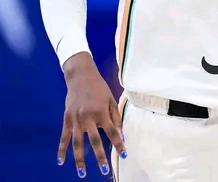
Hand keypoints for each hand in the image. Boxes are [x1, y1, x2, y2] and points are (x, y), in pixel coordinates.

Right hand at [59, 53, 125, 177]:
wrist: (80, 76)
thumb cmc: (99, 87)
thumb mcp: (111, 99)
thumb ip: (115, 116)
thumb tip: (120, 133)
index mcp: (101, 113)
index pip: (112, 132)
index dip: (119, 144)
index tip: (124, 155)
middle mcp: (88, 118)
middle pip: (95, 141)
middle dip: (100, 157)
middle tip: (105, 170)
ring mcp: (75, 120)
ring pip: (78, 144)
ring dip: (79, 160)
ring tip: (82, 173)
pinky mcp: (66, 120)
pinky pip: (64, 137)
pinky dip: (61, 150)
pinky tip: (61, 161)